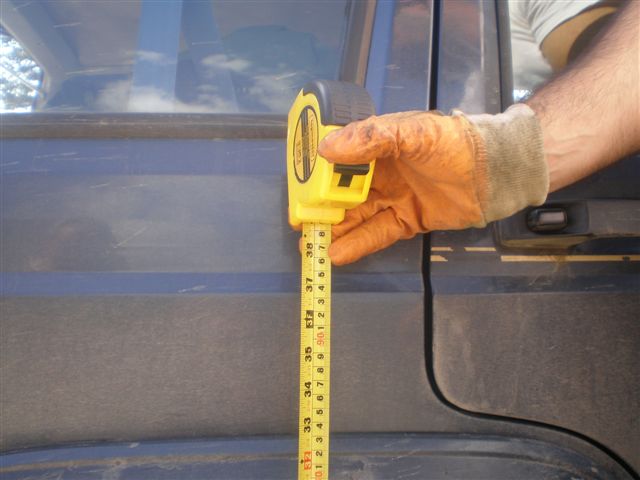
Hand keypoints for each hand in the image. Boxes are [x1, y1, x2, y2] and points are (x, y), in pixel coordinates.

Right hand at [318, 106, 547, 264]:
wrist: (496, 172)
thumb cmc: (454, 144)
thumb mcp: (412, 132)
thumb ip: (372, 137)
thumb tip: (327, 149)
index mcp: (377, 145)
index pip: (339, 159)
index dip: (317, 173)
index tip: (299, 188)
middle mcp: (381, 172)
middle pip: (343, 191)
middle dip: (321, 206)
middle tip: (299, 222)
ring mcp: (393, 198)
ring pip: (356, 216)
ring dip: (334, 229)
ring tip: (310, 245)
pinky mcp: (407, 221)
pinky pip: (377, 233)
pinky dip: (358, 244)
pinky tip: (337, 254)